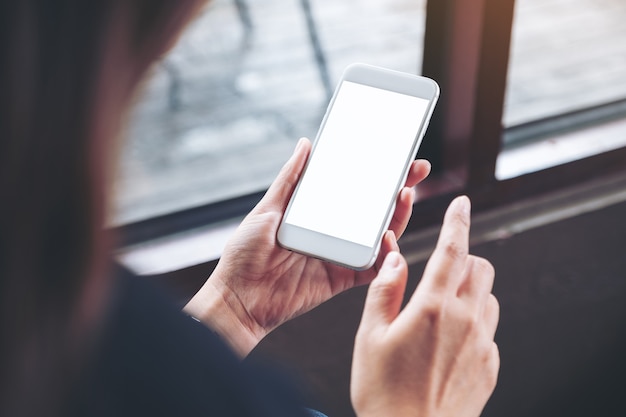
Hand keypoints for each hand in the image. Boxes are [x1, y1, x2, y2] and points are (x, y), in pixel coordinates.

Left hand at [184, 137, 430, 355]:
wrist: (238, 298)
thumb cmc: (245, 252)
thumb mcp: (267, 209)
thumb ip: (290, 179)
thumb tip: (306, 144)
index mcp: (317, 212)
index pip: (353, 188)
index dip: (377, 173)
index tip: (397, 156)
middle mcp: (333, 232)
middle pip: (374, 210)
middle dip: (399, 189)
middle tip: (416, 170)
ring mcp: (340, 255)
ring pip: (381, 236)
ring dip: (398, 217)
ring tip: (404, 198)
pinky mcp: (343, 279)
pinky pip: (373, 268)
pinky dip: (386, 256)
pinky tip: (389, 239)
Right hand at [351, 196, 499, 416]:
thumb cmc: (383, 392)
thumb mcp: (369, 336)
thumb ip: (384, 289)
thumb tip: (395, 257)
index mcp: (433, 308)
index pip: (452, 249)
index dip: (457, 221)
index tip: (461, 203)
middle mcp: (465, 321)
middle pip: (481, 267)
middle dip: (463, 259)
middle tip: (438, 271)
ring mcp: (482, 345)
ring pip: (488, 297)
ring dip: (470, 291)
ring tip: (440, 312)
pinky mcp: (490, 366)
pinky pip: (488, 330)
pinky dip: (473, 323)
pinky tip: (446, 345)